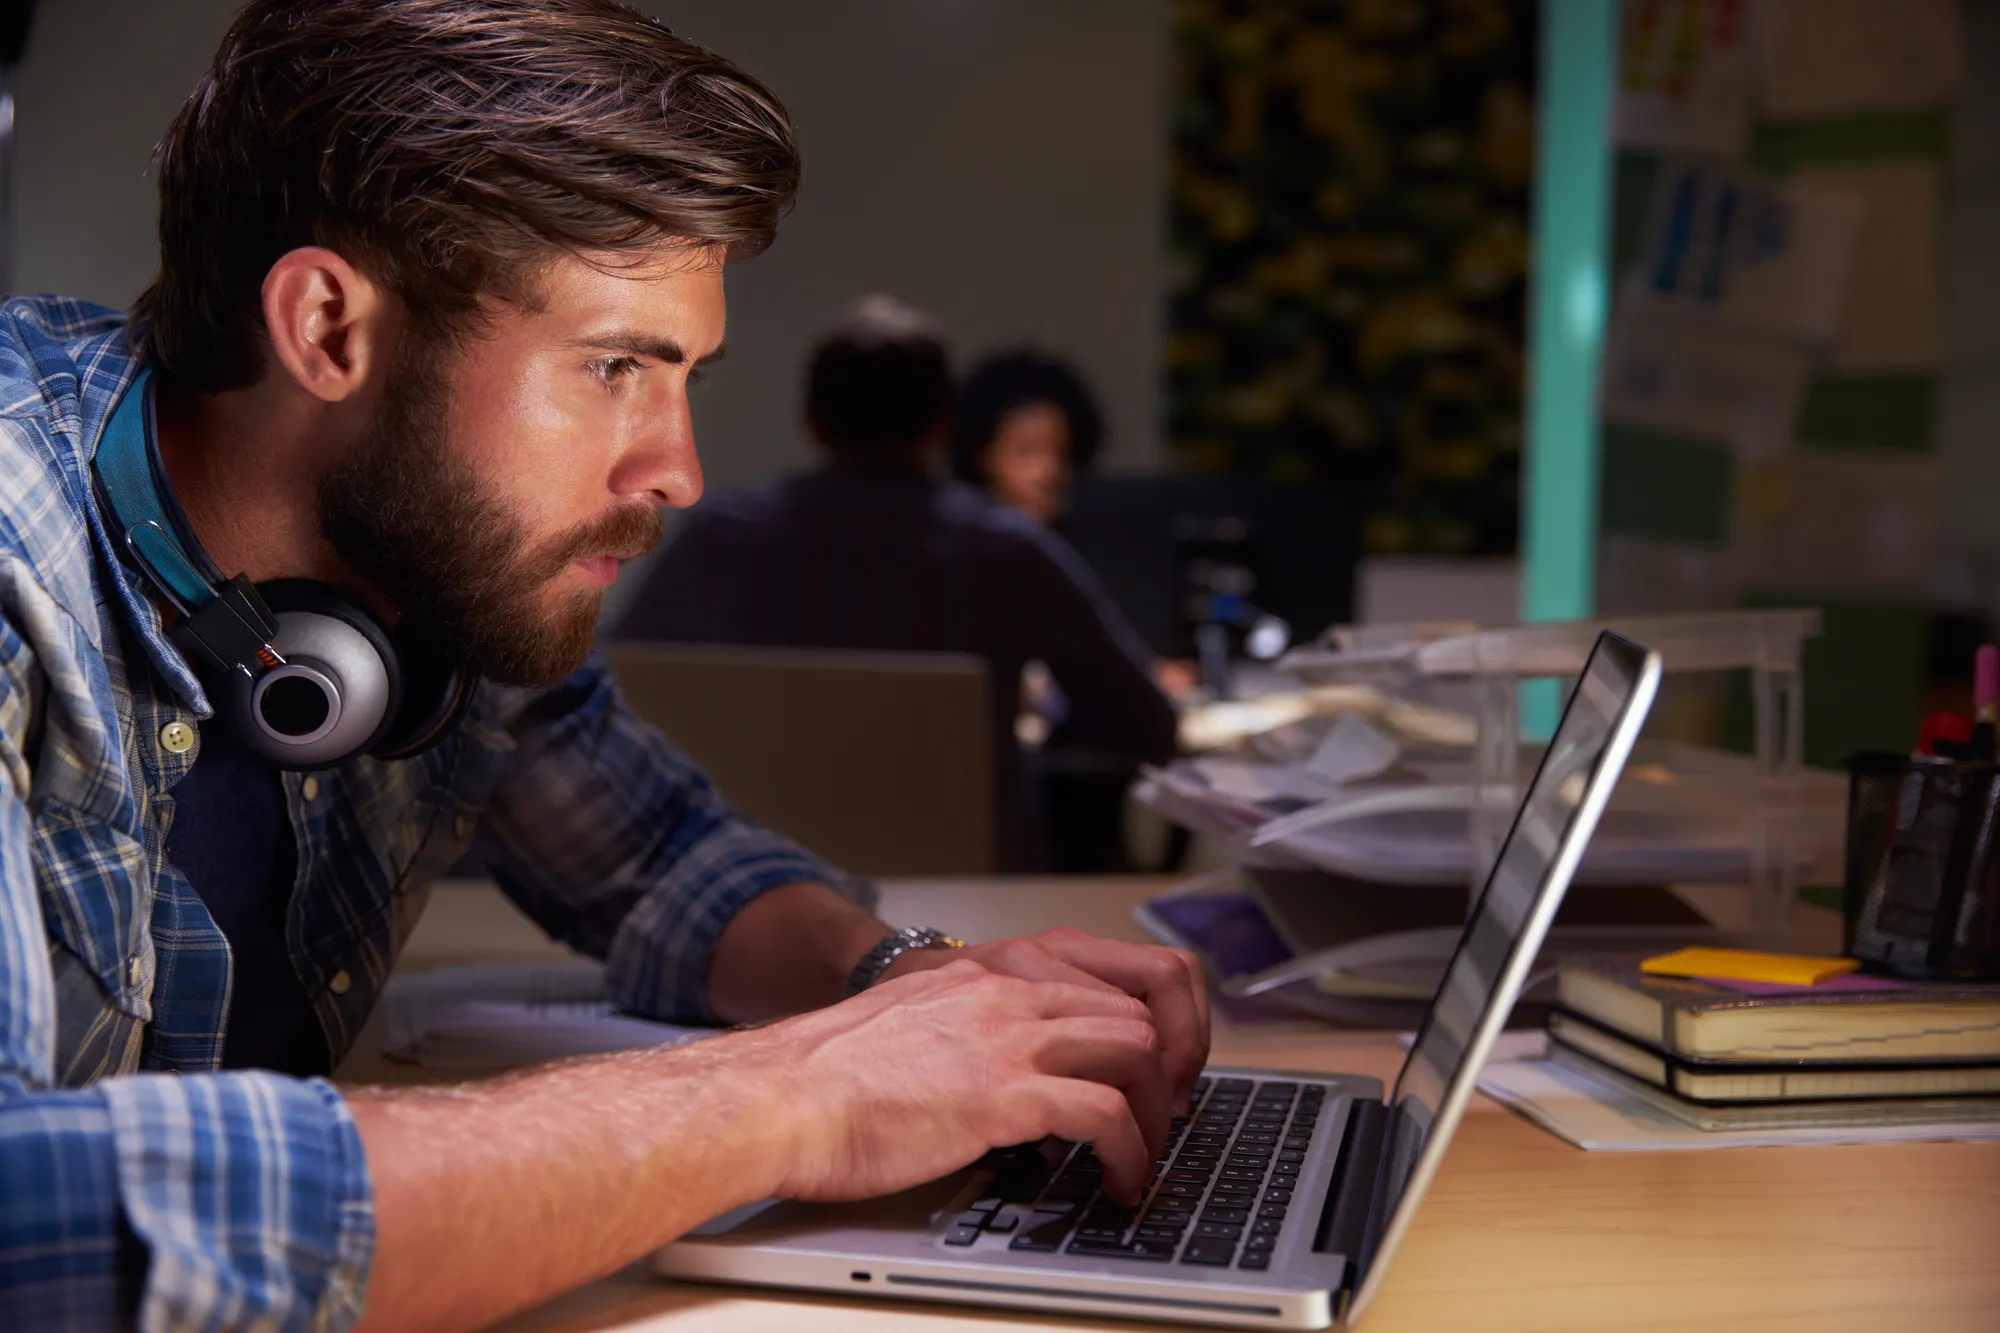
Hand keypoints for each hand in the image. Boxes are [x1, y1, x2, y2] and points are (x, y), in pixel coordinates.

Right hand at [741, 959, 1169, 1206]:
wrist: (780, 1094)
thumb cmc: (832, 1073)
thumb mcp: (922, 1019)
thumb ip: (977, 1024)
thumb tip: (1017, 1065)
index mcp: (994, 967)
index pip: (1119, 968)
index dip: (1160, 1023)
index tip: (1159, 1071)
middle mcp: (1011, 987)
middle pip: (1142, 1008)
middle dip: (1170, 1069)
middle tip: (1163, 1119)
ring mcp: (1008, 1037)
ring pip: (1137, 1051)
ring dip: (1157, 1113)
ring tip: (1146, 1155)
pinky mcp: (1001, 1094)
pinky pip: (1107, 1115)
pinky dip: (1132, 1153)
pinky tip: (1121, 1182)